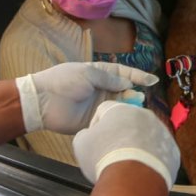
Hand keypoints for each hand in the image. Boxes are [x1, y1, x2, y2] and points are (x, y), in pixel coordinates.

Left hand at [16, 62, 158, 133]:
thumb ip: (109, 78)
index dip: (138, 76)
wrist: (43, 101)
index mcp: (99, 74)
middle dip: (134, 94)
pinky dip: (118, 120)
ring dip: (128, 107)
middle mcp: (100, 89)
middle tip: (138, 98)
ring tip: (133, 108)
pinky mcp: (93, 121)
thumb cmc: (63, 81)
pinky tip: (124, 121)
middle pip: (124, 91)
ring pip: (119, 106)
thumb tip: (127, 82)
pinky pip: (109, 120)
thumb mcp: (88, 73)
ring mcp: (97, 106)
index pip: (123, 73)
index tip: (152, 81)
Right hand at [73, 101, 180, 188]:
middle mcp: (144, 115)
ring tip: (127, 164)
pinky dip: (151, 159)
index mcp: (120, 108)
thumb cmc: (105, 158)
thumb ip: (84, 134)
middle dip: (120, 135)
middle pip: (128, 122)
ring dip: (137, 146)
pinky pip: (159, 152)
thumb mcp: (81, 144)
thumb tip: (88, 135)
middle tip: (111, 153)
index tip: (95, 140)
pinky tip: (141, 170)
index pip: (104, 110)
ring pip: (146, 136)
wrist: (133, 179)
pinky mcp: (172, 150)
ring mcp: (162, 132)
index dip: (96, 126)